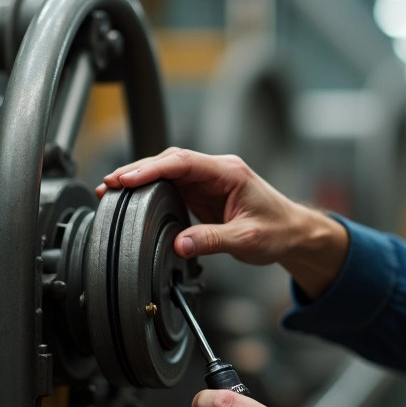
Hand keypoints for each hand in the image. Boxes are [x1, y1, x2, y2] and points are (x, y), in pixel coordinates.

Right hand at [97, 148, 347, 298]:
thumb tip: (180, 244)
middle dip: (139, 170)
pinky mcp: (205, 194)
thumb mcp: (248, 239)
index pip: (183, 162)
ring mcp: (210, 182)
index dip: (152, 168)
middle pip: (171, 162)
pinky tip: (134, 199)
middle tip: (110, 185)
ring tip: (113, 191)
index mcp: (229, 173)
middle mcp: (218, 172)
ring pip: (169, 172)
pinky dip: (152, 191)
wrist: (295, 234)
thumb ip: (214, 241)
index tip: (127, 178)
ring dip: (142, 179)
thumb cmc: (279, 231)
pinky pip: (174, 186)